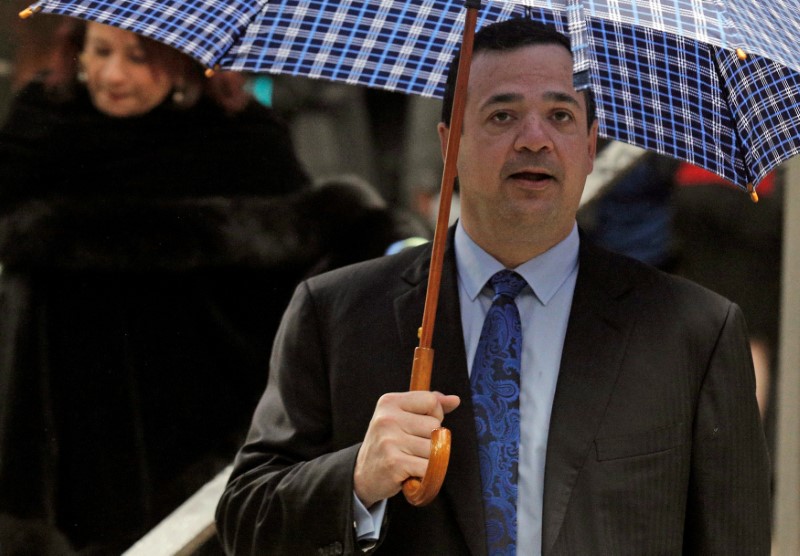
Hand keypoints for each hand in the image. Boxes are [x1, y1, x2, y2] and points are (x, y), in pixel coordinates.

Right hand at [353, 391, 459, 507]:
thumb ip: (429, 406)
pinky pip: (428, 467)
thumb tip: (455, 400)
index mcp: (389, 402)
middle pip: (435, 426)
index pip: (431, 401)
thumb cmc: (389, 443)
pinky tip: (409, 473)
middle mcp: (387, 418)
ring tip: (409, 460)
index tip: (420, 426)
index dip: (434, 415)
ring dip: (427, 459)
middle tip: (411, 447)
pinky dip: (424, 474)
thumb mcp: (403, 417)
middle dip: (430, 440)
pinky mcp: (394, 463)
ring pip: (434, 448)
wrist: (363, 475)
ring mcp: (389, 440)